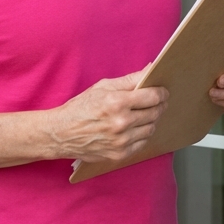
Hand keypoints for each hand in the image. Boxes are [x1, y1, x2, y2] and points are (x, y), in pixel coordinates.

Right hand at [47, 70, 168, 161]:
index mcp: (117, 102)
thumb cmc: (81, 107)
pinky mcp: (119, 154)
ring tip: (143, 114)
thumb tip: (150, 69)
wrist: (61, 133)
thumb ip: (130, 79)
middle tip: (156, 101)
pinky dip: (142, 134)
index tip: (162, 91)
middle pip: (155, 112)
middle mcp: (121, 123)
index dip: (161, 92)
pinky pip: (142, 143)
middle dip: (158, 105)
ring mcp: (121, 141)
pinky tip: (135, 128)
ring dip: (151, 120)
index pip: (153, 97)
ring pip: (151, 128)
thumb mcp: (103, 86)